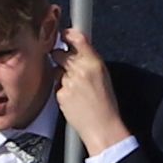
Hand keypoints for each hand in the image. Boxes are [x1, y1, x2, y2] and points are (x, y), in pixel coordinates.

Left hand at [55, 32, 132, 159]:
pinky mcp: (59, 93)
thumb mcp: (104, 76)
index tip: (64, 35)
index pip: (77, 39)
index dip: (67, 35)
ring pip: (56, 69)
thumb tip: (79, 49)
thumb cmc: (106, 104)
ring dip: (61, 74)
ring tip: (74, 87)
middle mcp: (80, 69)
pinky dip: (61, 89)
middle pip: (59, 52)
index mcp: (94, 63)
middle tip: (65, 62)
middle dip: (60, 56)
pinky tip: (72, 98)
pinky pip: (56, 85)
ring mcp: (67, 81)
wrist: (102, 127)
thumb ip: (90, 60)